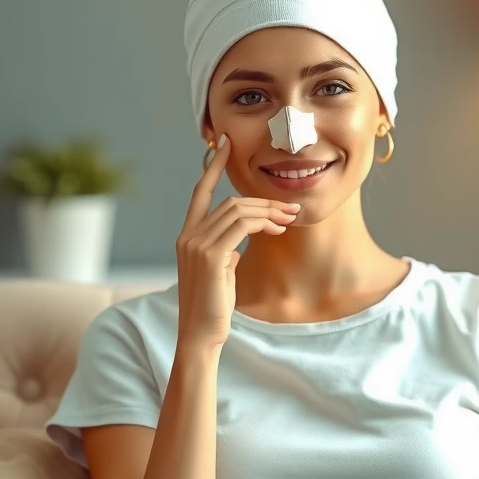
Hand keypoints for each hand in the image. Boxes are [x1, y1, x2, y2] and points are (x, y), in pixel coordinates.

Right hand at [175, 134, 299, 349]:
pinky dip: (262, 223)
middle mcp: (188, 236)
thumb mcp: (220, 272)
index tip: (224, 144)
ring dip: (268, 212)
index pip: (200, 192)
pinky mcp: (210, 256)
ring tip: (289, 220)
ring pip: (237, 210)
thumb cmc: (213, 307)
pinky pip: (241, 226)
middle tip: (291, 209)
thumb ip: (225, 250)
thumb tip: (241, 240)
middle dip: (263, 201)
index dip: (213, 167)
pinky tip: (276, 230)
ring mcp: (196, 245)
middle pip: (229, 201)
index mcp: (187, 236)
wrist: (201, 335)